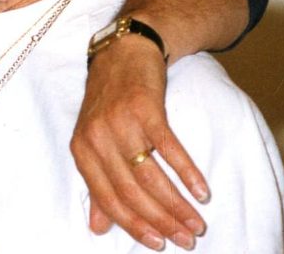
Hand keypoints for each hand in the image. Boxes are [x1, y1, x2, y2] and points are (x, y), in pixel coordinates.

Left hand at [71, 35, 208, 249]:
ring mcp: (120, 122)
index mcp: (81, 151)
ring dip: (178, 204)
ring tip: (198, 223)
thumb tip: (98, 228)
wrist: (123, 50)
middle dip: (161, 221)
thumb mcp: (95, 141)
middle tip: (187, 239)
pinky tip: (202, 190)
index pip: (107, 199)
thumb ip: (97, 185)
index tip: (158, 245)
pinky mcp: (145, 107)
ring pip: (150, 175)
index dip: (134, 226)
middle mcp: (96, 138)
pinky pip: (169, 147)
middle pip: (131, 191)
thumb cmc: (109, 100)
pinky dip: (187, 172)